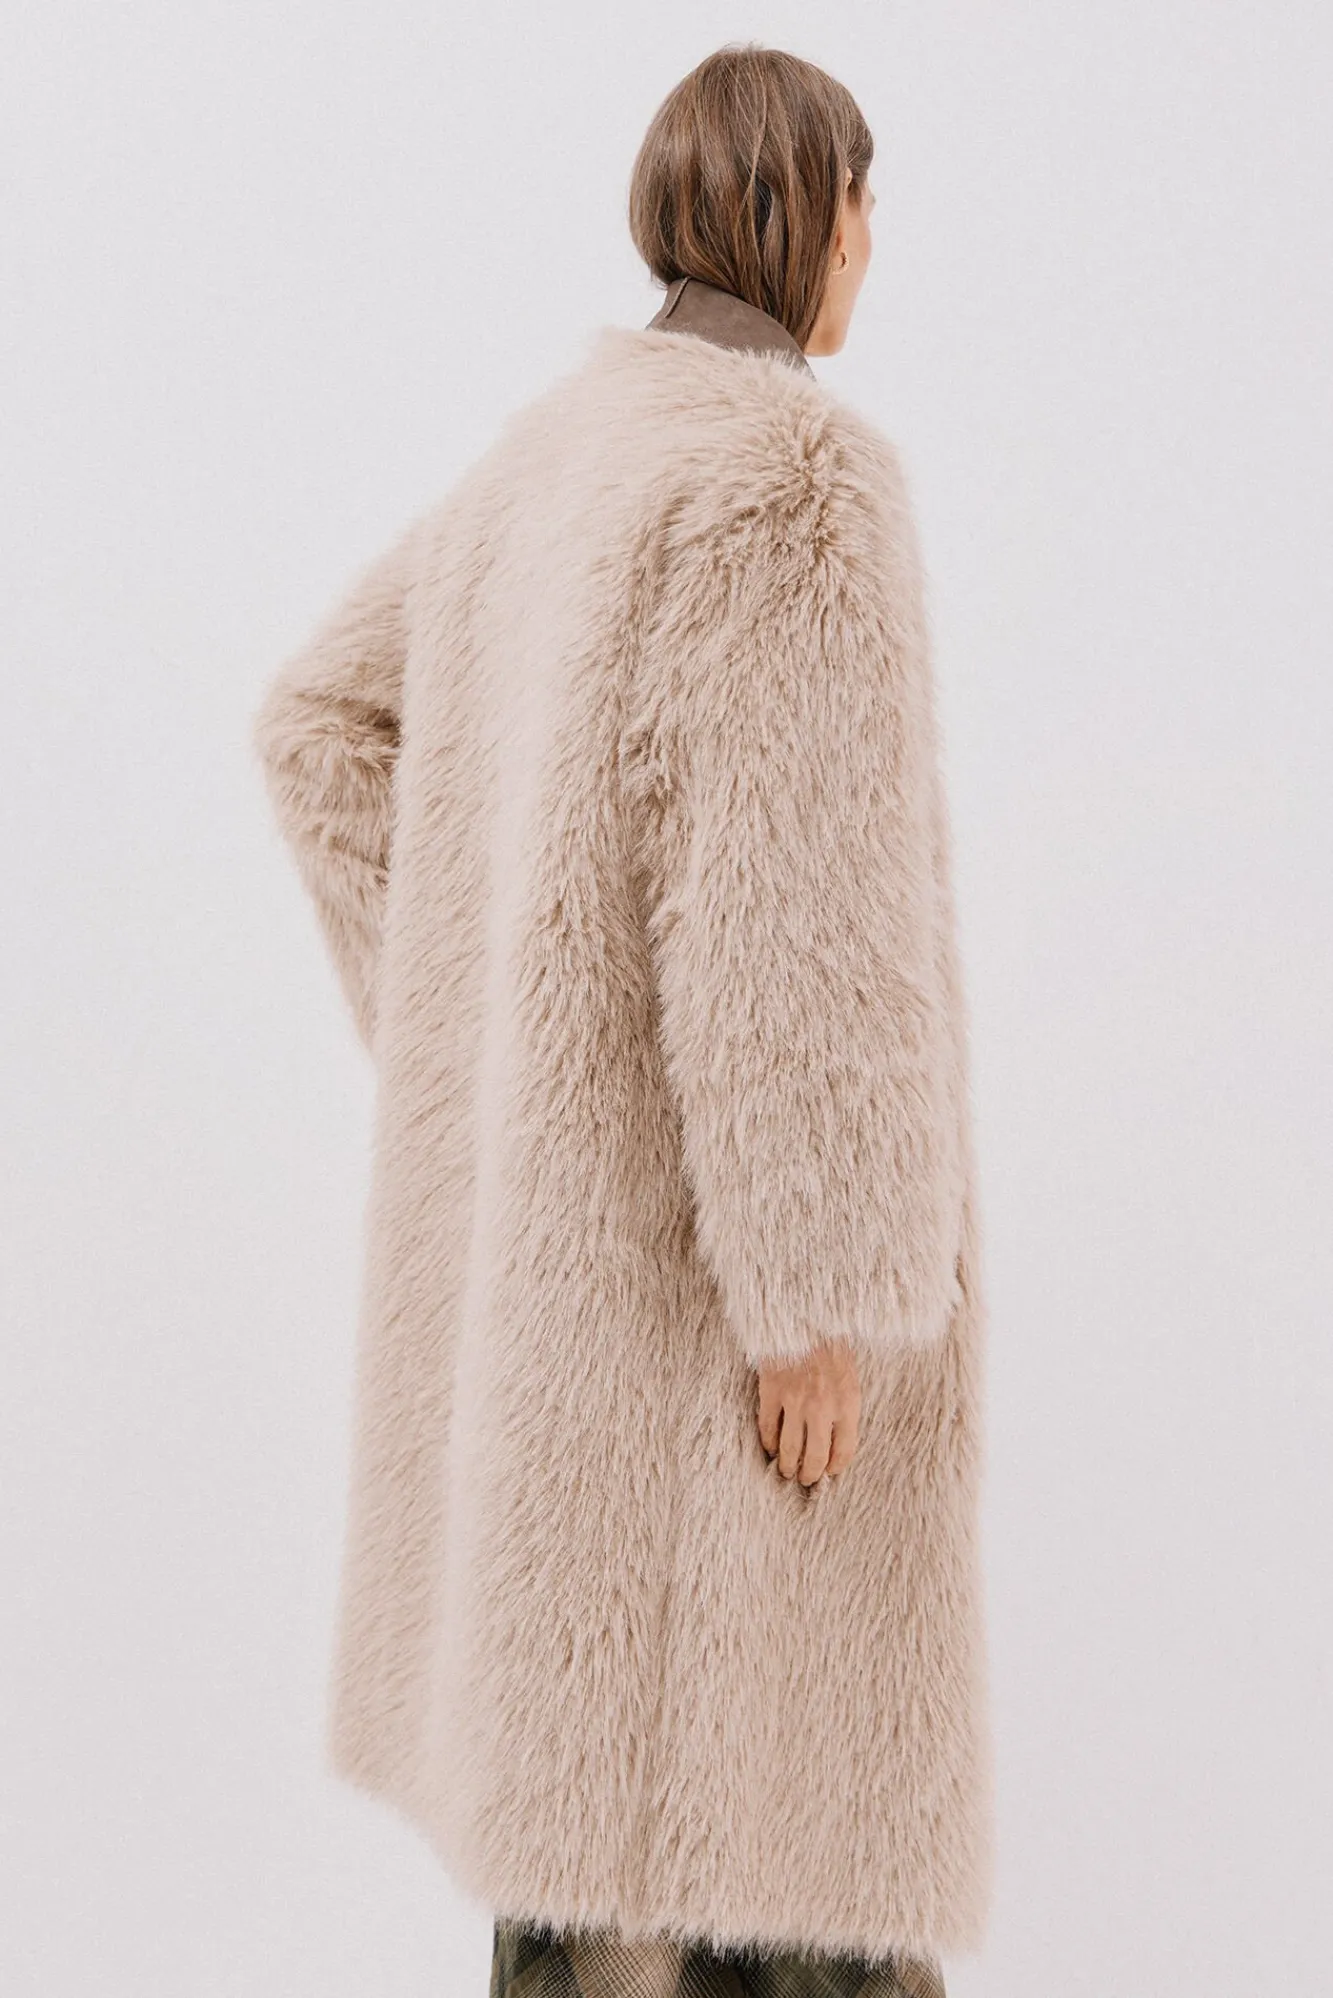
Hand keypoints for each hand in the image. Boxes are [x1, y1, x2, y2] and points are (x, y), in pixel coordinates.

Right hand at [756, 1337, 860, 1484]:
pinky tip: (769, 1447)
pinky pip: (768, 1427)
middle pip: (815, 1457)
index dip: (835, 1467)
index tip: (829, 1472)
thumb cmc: (830, 1340)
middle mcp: (823, 1406)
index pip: (845, 1450)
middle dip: (809, 1474)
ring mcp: (795, 1400)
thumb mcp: (850, 1372)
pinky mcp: (771, 1390)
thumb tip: (837, 1436)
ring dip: (787, 1465)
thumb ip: (845, 1403)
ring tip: (786, 1470)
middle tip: (805, 1479)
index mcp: (848, 1401)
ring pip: (789, 1449)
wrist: (803, 1310)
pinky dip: (768, 1442)